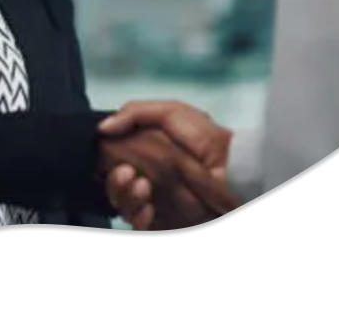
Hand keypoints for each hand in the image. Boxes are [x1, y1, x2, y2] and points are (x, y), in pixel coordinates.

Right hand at [100, 101, 239, 229]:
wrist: (236, 169)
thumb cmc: (205, 139)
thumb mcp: (171, 113)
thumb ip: (135, 114)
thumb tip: (102, 128)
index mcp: (144, 155)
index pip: (111, 162)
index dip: (104, 161)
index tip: (107, 157)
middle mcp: (146, 179)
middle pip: (113, 186)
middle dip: (114, 181)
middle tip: (126, 173)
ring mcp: (154, 204)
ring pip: (122, 206)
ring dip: (124, 196)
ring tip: (142, 185)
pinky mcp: (163, 223)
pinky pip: (139, 224)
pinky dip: (138, 216)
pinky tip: (148, 207)